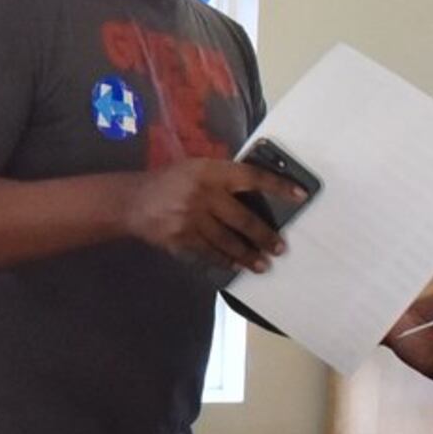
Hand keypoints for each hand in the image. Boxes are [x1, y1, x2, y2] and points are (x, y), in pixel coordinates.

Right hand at [117, 159, 300, 274]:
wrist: (132, 201)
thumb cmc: (170, 181)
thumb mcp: (196, 168)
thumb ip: (222, 177)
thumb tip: (258, 189)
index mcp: (210, 172)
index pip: (252, 178)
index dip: (278, 186)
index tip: (300, 195)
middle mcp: (203, 195)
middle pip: (243, 219)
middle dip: (264, 236)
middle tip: (280, 248)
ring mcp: (191, 219)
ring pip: (227, 242)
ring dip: (247, 256)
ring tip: (262, 265)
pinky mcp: (181, 239)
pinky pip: (208, 253)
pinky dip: (224, 260)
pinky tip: (235, 265)